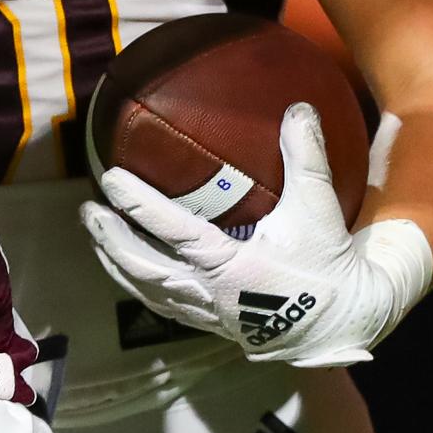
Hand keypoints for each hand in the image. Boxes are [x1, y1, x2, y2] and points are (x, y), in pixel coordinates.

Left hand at [80, 105, 432, 367]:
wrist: (342, 323)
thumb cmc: (327, 266)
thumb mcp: (318, 209)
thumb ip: (306, 157)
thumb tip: (297, 108)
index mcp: (233, 268)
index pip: (175, 233)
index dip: (140, 205)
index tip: (111, 179)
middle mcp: (211, 295)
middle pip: (145, 269)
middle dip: (112, 240)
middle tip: (90, 211)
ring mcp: (208, 314)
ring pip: (148, 291)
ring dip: (118, 263)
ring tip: (97, 235)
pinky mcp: (211, 324)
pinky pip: (163, 306)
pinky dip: (139, 285)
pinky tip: (125, 269)